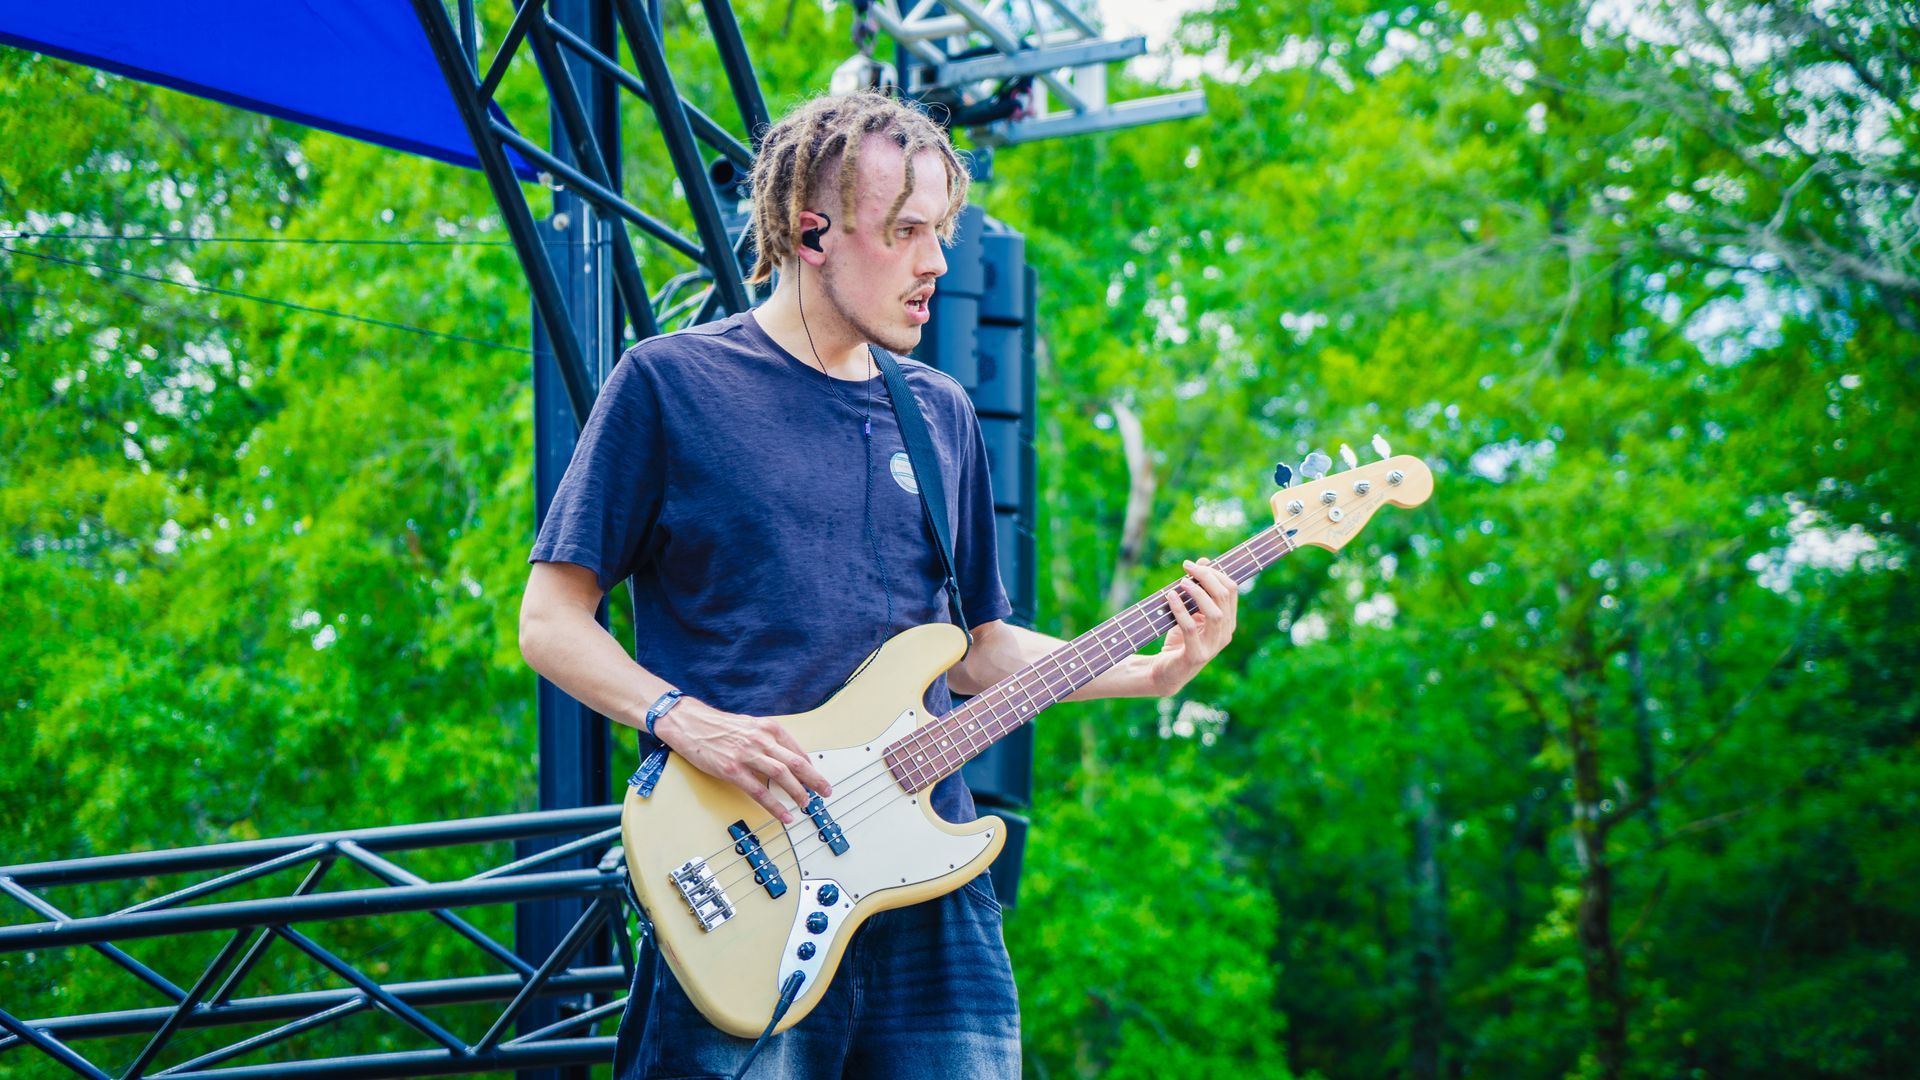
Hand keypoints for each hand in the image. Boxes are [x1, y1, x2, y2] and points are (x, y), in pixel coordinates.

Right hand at [653, 700, 832, 823]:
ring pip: (781, 776)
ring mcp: (747, 755)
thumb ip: (767, 739)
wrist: (690, 723)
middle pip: (795, 763)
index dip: (810, 767)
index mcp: (767, 728)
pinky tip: (784, 815)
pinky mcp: (733, 770)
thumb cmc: (718, 726)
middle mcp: (761, 740)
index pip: (796, 750)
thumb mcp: (749, 725)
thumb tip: (785, 757)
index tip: (817, 777)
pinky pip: (759, 792)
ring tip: (807, 804)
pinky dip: (775, 805)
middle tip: (825, 791)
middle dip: (814, 779)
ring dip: (798, 792)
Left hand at [1150, 557, 1238, 695]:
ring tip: (1181, 582)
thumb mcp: (1190, 612)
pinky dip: (1180, 610)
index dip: (1214, 572)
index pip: (1231, 590)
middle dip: (1206, 577)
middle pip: (1224, 597)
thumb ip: (1198, 589)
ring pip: (1214, 613)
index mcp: (1228, 621)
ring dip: (1197, 593)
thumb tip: (1203, 560)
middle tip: (1187, 567)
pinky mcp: (1196, 655)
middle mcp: (1225, 633)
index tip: (1194, 564)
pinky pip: (1190, 629)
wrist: (1166, 672)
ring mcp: (1213, 646)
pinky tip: (1171, 596)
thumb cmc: (1179, 640)